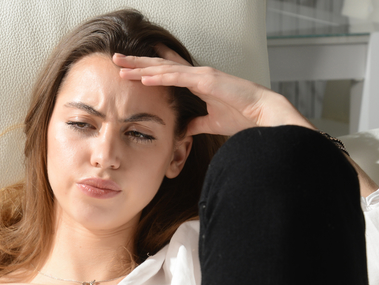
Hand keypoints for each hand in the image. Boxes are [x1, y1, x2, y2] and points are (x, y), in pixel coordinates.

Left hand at [115, 48, 313, 136]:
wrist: (262, 115)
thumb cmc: (242, 117)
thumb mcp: (211, 123)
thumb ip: (196, 124)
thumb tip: (183, 130)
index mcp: (198, 83)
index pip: (168, 72)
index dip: (149, 69)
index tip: (131, 67)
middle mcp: (197, 75)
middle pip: (161, 66)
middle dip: (137, 63)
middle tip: (116, 60)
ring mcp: (201, 75)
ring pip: (165, 69)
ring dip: (141, 67)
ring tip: (121, 66)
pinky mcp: (207, 81)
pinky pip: (178, 78)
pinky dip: (160, 77)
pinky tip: (143, 77)